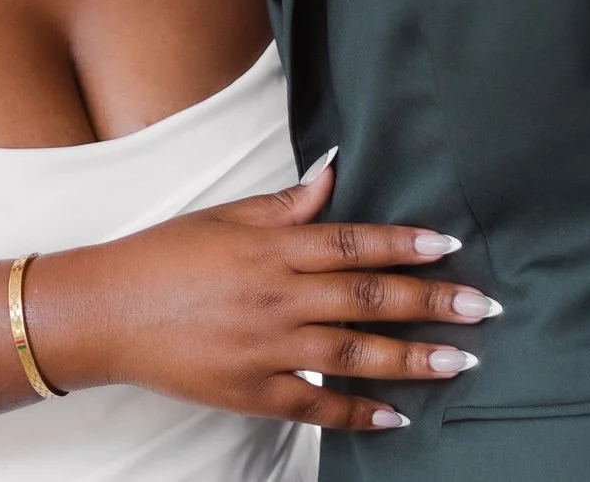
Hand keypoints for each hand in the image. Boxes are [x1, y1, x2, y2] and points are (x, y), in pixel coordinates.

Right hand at [28, 161, 498, 430]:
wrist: (107, 311)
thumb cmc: (163, 256)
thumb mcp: (222, 218)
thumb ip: (283, 205)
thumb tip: (330, 175)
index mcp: (270, 249)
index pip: (351, 242)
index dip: (403, 244)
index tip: (448, 246)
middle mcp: (276, 297)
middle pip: (367, 298)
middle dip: (431, 302)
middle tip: (482, 308)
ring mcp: (267, 348)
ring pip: (354, 355)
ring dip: (412, 358)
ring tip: (461, 361)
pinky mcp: (254, 391)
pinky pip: (317, 406)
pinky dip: (359, 412)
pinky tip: (398, 415)